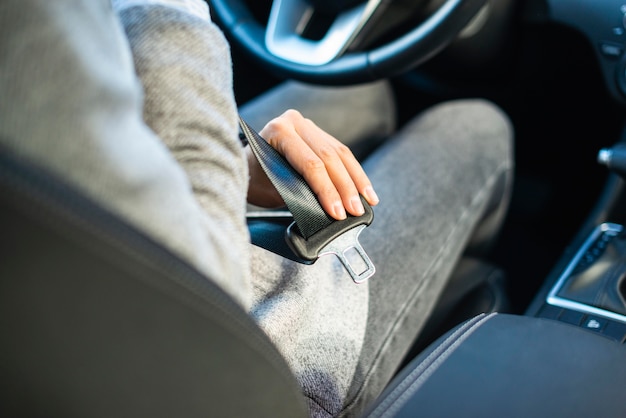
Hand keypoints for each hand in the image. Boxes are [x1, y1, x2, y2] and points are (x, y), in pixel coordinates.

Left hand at [246, 109, 378, 219]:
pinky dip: (354, 173)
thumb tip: (328, 207)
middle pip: (329, 158)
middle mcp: (294, 122)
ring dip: (356, 181)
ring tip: (368, 202)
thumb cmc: (254, 180)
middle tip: (355, 211)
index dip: (327, 190)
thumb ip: (298, 193)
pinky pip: (342, 154)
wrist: (244, 168)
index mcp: (278, 131)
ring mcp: (308, 126)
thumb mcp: (271, 189)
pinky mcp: (319, 134)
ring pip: (340, 154)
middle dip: (345, 188)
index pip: (310, 163)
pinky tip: (365, 190)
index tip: (337, 212)